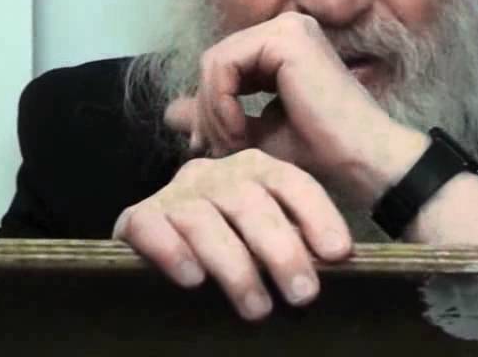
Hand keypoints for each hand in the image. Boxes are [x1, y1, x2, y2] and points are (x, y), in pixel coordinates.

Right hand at [112, 148, 352, 320]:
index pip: (291, 183)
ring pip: (204, 220)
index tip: (339, 253)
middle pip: (251, 202)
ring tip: (257, 308)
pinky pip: (151, 227)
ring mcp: (175, 193)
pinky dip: (172, 252)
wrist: (161, 252)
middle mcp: (214, 174)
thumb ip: (294, 242)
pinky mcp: (137, 217)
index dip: (317, 216)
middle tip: (302, 294)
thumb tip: (335, 262)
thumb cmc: (229, 251)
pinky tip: (193, 280)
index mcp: (254, 170)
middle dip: (281, 250)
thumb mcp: (265, 240)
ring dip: (234, 267)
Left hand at [169, 11, 427, 205]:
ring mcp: (288, 27)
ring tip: (232, 147)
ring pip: (215, 63)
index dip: (209, 108)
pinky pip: (223, 64)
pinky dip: (221, 103)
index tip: (210, 150)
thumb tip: (170, 112)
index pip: (223, 66)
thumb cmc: (323, 154)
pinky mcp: (285, 37)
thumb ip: (216, 117)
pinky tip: (239, 134)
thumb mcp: (254, 135)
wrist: (364, 161)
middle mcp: (288, 27)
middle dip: (207, 111)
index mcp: (284, 46)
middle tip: (216, 152)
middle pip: (215, 62)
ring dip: (214, 112)